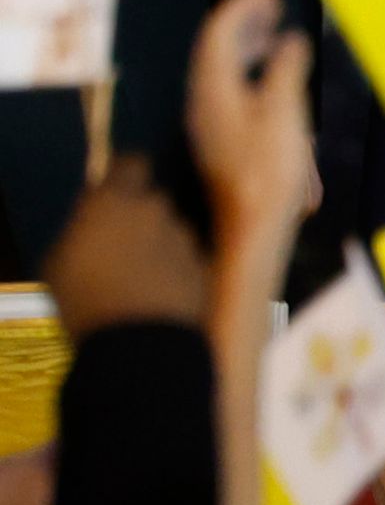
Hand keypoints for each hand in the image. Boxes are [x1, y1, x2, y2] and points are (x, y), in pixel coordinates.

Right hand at [45, 159, 204, 336]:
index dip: (125, 174)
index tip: (116, 189)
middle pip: (152, 200)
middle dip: (140, 216)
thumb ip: (80, 231)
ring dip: (160, 246)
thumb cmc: (84, 299)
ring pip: (172, 232)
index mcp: (115, 202)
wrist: (139, 341)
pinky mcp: (205, 267)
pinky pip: (187, 260)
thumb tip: (90, 224)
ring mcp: (185, 239)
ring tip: (140, 279)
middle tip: (121, 246)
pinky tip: (160, 296)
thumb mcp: (59, 261)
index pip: (131, 163)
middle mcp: (156, 211)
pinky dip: (177, 271)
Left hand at [185, 0, 315, 247]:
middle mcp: (203, 99)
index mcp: (214, 88)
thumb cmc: (269, 169)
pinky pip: (228, 87)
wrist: (252, 226)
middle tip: (272, 3)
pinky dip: (248, 69)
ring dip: (246, 44)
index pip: (219, 32)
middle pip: (216, 48)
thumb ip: (286, 70)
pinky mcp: (221, 137)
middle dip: (243, 20)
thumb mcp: (285, 114)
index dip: (242, 5)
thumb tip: (290, 41)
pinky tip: (270, 76)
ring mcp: (210, 120)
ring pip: (221, 69)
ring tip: (273, 32)